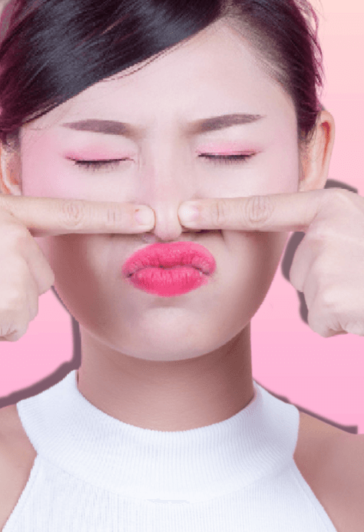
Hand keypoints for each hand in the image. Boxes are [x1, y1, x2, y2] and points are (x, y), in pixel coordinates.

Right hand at [0, 193, 155, 354]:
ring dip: (5, 309)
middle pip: (43, 269)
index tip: (148, 215)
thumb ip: (4, 238)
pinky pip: (20, 324)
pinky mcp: (14, 300)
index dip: (110, 214)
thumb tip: (35, 263)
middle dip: (16, 286)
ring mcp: (14, 264)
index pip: (64, 212)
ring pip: (32, 298)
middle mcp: (11, 231)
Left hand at [177, 189, 363, 336]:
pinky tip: (361, 313)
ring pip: (307, 293)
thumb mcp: (361, 229)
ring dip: (333, 301)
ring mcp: (327, 263)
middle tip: (359, 280)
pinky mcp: (331, 300)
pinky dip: (339, 324)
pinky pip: (318, 321)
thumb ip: (324, 228)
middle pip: (293, 266)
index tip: (184, 212)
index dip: (220, 212)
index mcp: (330, 206)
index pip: (262, 210)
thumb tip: (300, 243)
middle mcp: (326, 228)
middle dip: (320, 281)